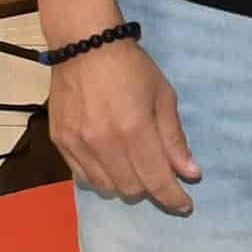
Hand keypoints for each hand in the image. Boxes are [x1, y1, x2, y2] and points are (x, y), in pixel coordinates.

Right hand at [49, 42, 200, 214]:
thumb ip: (174, 139)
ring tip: (133, 167)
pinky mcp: (61, 142)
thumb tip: (190, 174)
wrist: (84, 45)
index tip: (184, 206)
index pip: (156, 180)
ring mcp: (78, 144)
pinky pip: (82, 177)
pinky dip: (101, 177)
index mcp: (134, 130)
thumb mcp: (163, 97)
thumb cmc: (131, 68)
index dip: (173, 198)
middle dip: (150, 189)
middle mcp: (104, 143)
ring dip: (125, 184)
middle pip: (131, 189)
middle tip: (158, 175)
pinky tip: (110, 162)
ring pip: (106, 187)